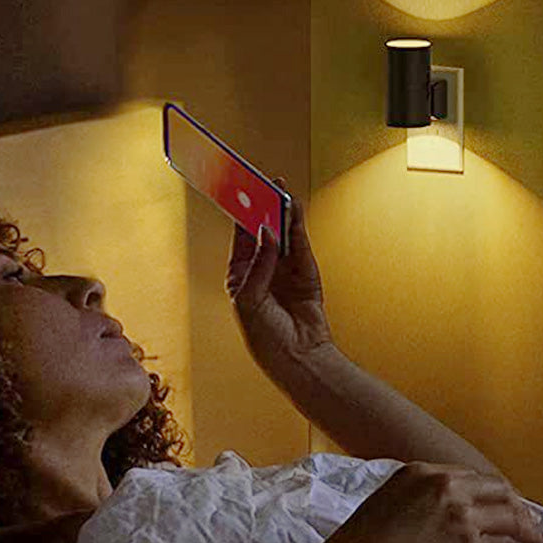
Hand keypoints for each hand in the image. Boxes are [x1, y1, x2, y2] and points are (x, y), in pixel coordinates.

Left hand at [226, 180, 330, 387]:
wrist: (299, 357)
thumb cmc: (267, 338)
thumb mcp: (250, 300)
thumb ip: (259, 264)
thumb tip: (266, 232)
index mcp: (240, 276)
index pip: (239, 239)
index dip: (238, 217)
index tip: (236, 194)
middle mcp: (262, 269)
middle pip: (261, 231)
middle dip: (261, 208)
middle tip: (260, 184)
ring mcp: (284, 268)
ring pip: (282, 233)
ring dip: (280, 211)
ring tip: (279, 189)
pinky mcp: (306, 270)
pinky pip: (299, 243)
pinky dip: (297, 225)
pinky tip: (293, 208)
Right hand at [316, 462, 542, 542]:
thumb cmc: (364, 538)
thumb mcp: (388, 497)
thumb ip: (416, 495)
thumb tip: (436, 511)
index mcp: (421, 471)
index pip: (469, 476)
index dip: (490, 490)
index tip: (499, 501)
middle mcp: (443, 486)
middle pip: (495, 490)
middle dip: (517, 505)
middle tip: (529, 518)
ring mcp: (458, 515)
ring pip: (510, 518)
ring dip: (531, 531)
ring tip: (541, 540)